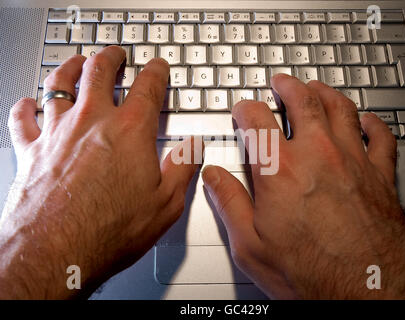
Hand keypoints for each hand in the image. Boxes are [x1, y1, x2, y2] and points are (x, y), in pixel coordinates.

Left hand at [0, 46, 199, 298]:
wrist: (56, 251)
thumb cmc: (110, 229)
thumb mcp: (166, 203)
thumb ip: (183, 168)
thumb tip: (193, 146)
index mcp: (129, 131)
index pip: (148, 87)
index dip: (156, 72)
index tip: (158, 67)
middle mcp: (92, 122)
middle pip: (99, 72)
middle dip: (110, 57)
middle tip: (115, 54)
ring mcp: (57, 133)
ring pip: (58, 84)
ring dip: (68, 68)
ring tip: (75, 63)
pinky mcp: (31, 150)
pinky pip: (22, 118)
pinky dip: (25, 107)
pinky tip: (28, 103)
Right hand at [202, 74, 404, 298]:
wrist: (367, 292)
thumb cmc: (311, 274)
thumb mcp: (251, 245)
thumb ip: (229, 203)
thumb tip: (213, 177)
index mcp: (280, 170)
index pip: (257, 120)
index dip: (245, 110)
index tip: (243, 111)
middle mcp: (318, 156)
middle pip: (303, 101)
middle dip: (288, 86)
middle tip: (282, 82)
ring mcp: (353, 161)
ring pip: (341, 108)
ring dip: (326, 93)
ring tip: (317, 88)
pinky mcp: (381, 175)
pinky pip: (380, 136)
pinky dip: (373, 123)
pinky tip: (367, 120)